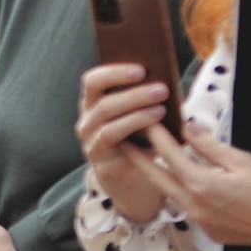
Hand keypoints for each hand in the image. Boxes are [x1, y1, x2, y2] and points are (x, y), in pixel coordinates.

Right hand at [75, 63, 172, 222]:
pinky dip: (137, 137)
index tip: (141, 68)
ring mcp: (91, 144)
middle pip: (103, 102)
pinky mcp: (102, 165)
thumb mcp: (137, 115)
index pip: (92, 80)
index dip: (114, 72)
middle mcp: (86, 122)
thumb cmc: (139, 141)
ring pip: (109, 125)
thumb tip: (163, 78)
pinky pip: (117, 148)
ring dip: (138, 115)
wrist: (132, 182)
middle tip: (161, 88)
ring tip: (162, 109)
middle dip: (133, 94)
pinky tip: (159, 133)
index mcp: (92, 103)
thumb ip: (141, 99)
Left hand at [126, 126, 250, 250]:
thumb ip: (210, 146)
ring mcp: (200, 221)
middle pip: (156, 177)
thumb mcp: (245, 162)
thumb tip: (188, 127)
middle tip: (122, 140)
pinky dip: (182, 192)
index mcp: (203, 185)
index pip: (169, 154)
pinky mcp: (209, 231)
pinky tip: (182, 181)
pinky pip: (187, 208)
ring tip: (147, 157)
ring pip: (170, 194)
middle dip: (138, 158)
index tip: (143, 119)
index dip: (154, 134)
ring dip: (159, 175)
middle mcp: (195, 205)